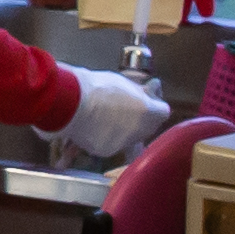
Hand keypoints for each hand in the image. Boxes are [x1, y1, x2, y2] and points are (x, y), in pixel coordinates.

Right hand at [59, 72, 173, 169]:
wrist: (71, 102)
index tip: (147, 98)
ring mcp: (123, 143)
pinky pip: (111, 144)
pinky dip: (106, 136)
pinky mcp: (106, 151)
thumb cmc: (97, 87)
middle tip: (126, 106)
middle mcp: (140, 131)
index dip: (155, 104)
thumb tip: (153, 89)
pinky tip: (96, 125)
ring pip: (130, 138)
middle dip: (141, 118)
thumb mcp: (124, 82)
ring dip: (124, 129)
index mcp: (149, 111)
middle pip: (148, 127)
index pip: (163, 111)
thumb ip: (141, 91)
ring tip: (107, 115)